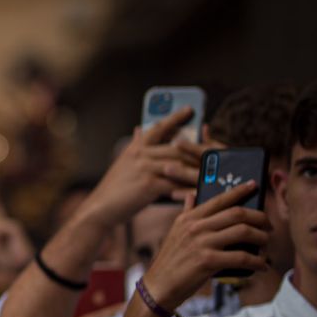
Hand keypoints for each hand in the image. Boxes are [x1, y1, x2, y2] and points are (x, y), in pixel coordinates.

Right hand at [76, 106, 205, 228]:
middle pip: (177, 146)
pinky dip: (189, 186)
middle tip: (217, 148)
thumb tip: (142, 129)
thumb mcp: (124, 163)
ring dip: (199, 168)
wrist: (100, 208)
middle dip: (199, 148)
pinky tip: (201, 188)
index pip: (158, 127)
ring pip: (180, 164)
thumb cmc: (115, 188)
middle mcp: (141, 154)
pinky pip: (176, 183)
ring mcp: (145, 168)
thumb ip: (137, 146)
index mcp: (135, 148)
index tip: (190, 109)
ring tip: (216, 170)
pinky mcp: (149, 184)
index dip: (175, 117)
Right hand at [141, 183, 267, 311]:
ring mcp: (201, 244)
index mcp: (188, 218)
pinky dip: (257, 261)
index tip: (254, 185)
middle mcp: (195, 227)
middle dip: (260, 218)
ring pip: (243, 232)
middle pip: (237, 213)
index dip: (239, 191)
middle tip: (268, 226)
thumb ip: (186, 213)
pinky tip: (262, 265)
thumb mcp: (175, 233)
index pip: (219, 199)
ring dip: (262, 238)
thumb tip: (191, 195)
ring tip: (266, 244)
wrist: (159, 286)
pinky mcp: (208, 261)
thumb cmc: (170, 261)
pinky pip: (242, 257)